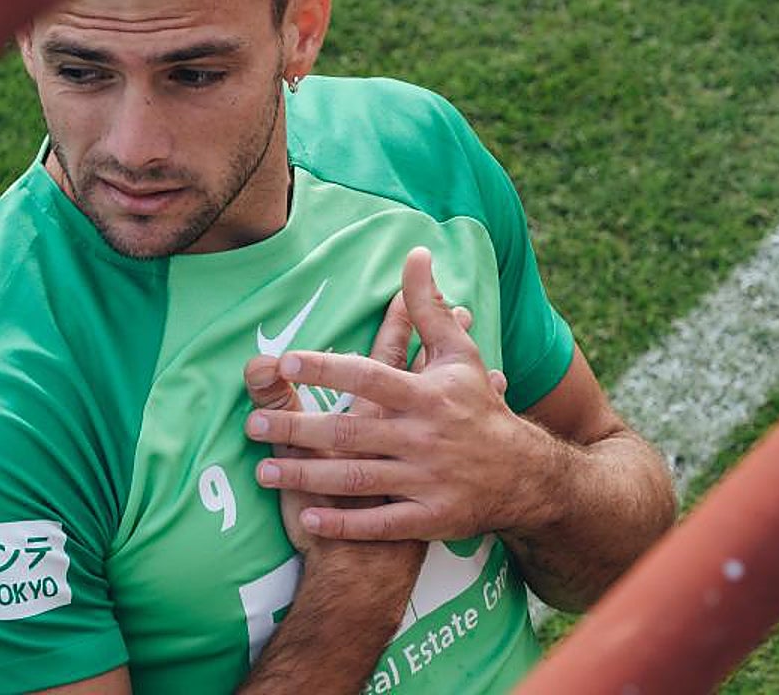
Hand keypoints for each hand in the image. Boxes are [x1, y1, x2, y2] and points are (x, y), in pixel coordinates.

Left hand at [245, 246, 538, 541]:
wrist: (525, 476)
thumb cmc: (480, 408)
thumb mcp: (460, 354)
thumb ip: (428, 308)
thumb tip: (415, 253)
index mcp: (427, 396)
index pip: (370, 376)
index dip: (327, 370)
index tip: (285, 362)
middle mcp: (425, 438)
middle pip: (353, 432)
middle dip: (299, 430)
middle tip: (252, 425)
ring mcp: (427, 481)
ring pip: (358, 480)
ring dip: (308, 478)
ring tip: (263, 471)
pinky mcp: (430, 519)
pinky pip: (381, 525)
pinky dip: (345, 523)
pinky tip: (309, 519)